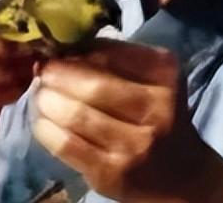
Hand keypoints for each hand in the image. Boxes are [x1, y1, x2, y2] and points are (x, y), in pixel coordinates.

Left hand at [31, 40, 222, 201]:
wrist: (182, 175)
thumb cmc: (159, 116)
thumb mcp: (152, 79)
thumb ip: (114, 59)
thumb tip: (64, 45)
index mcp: (165, 74)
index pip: (110, 53)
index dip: (75, 51)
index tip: (55, 50)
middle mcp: (156, 108)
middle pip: (94, 85)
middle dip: (58, 75)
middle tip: (41, 72)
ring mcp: (134, 145)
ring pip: (77, 115)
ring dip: (48, 101)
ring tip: (40, 96)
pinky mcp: (112, 173)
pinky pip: (67, 145)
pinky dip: (46, 129)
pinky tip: (42, 122)